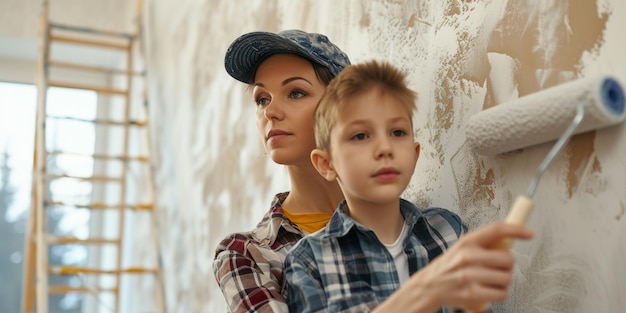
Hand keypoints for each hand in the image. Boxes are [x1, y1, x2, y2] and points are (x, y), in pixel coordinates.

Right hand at [374, 222, 532, 312]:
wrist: (429, 286)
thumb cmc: (449, 267)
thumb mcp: (462, 248)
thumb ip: (484, 244)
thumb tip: (511, 239)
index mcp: (467, 241)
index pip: (496, 230)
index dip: (515, 230)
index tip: (528, 233)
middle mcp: (468, 256)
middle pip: (508, 259)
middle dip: (506, 266)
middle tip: (495, 269)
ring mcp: (469, 275)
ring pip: (507, 278)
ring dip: (502, 281)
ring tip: (487, 281)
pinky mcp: (472, 293)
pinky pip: (502, 293)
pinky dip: (498, 294)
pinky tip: (486, 291)